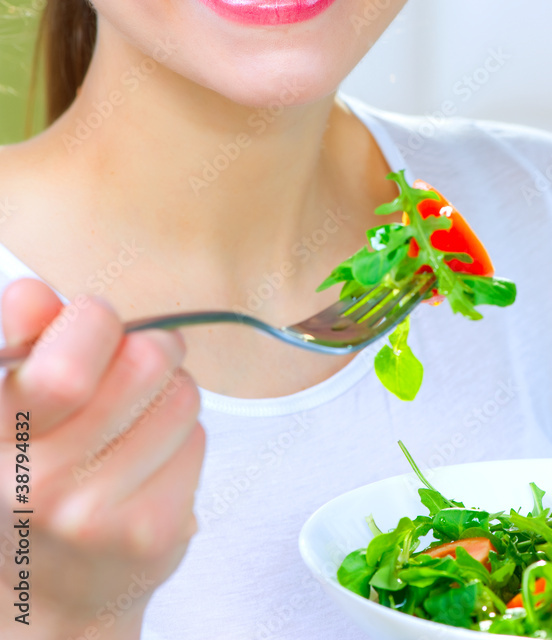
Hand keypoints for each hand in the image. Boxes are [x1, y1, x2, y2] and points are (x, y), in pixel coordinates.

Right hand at [0, 279, 204, 638]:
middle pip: (146, 362)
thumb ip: (23, 341)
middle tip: (130, 365)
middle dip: (148, 347)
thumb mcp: (9, 408)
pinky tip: (147, 462)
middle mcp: (41, 484)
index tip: (93, 324)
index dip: (93, 322)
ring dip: (167, 394)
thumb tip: (33, 293)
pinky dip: (180, 437)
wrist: (50, 594)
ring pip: (181, 395)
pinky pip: (197, 438)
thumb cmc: (33, 479)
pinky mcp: (154, 533)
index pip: (66, 368)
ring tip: (134, 420)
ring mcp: (99, 516)